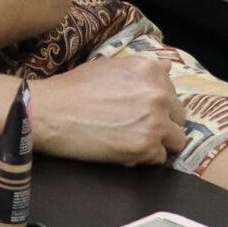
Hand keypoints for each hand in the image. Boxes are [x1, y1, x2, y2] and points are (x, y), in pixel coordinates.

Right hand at [31, 53, 185, 164]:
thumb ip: (142, 70)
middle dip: (163, 123)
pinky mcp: (146, 147)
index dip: (158, 104)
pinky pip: (159, 158)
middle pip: (180, 117)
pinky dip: (144, 158)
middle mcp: (158, 94)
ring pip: (177, 140)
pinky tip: (123, 150)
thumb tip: (169, 69)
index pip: (172, 92)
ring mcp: (155, 122)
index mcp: (149, 70)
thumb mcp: (108, 67)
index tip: (140, 110)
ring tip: (133, 141)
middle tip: (136, 127)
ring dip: (159, 142)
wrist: (47, 112)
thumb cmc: (71, 88)